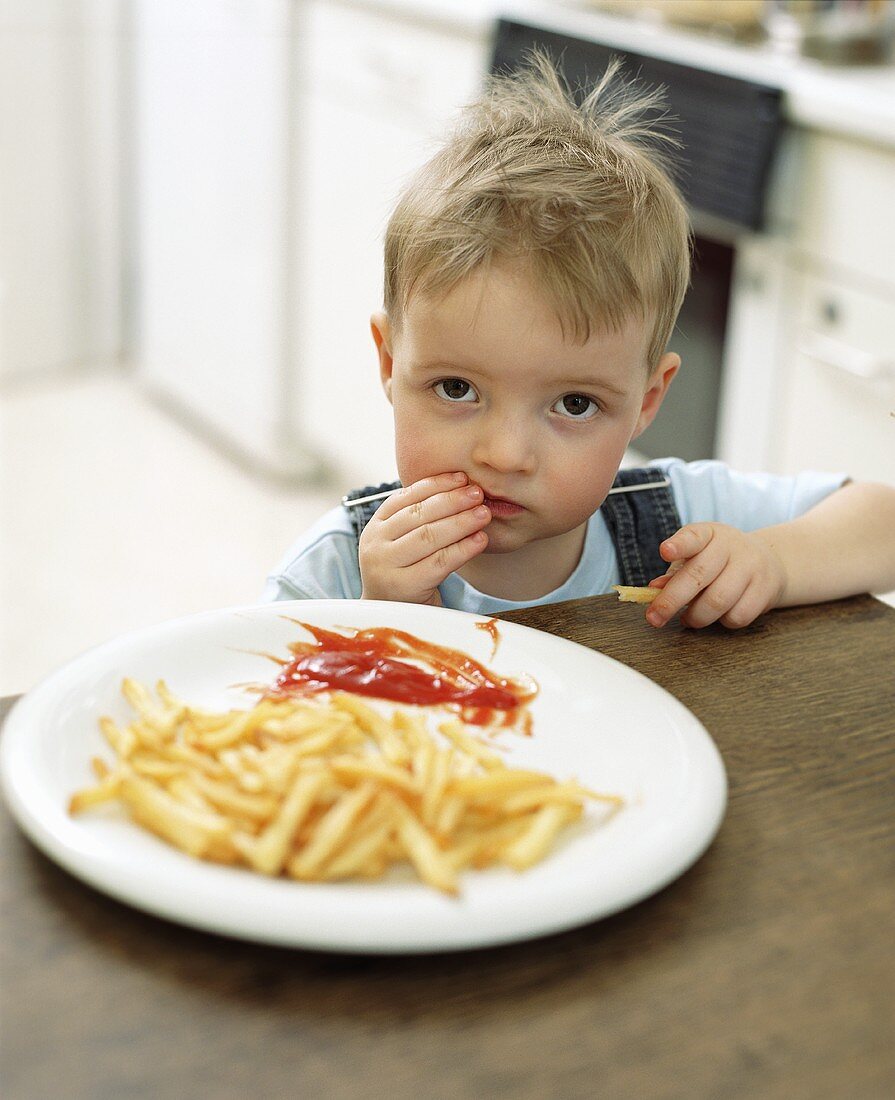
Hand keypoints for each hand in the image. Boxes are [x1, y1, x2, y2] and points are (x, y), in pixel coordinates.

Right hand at [359, 473, 490, 604]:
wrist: (391, 619)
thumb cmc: (406, 576)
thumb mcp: (405, 544)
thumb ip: (421, 519)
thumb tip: (461, 487)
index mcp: (375, 526)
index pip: (406, 497)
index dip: (436, 485)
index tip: (462, 478)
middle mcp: (375, 544)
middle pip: (418, 515)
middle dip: (452, 501)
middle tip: (478, 493)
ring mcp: (385, 566)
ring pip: (428, 536)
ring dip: (460, 522)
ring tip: (484, 514)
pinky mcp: (403, 587)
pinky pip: (439, 563)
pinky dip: (463, 549)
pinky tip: (481, 540)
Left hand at [644, 523, 786, 629]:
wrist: (769, 561)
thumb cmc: (719, 562)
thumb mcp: (696, 558)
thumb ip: (675, 573)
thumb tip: (654, 588)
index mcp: (709, 534)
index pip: (694, 536)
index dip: (679, 545)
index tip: (665, 552)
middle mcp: (732, 546)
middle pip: (699, 575)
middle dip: (671, 600)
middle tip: (653, 618)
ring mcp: (752, 567)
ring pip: (717, 601)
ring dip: (696, 617)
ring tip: (688, 619)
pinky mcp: (766, 590)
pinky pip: (737, 616)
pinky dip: (722, 622)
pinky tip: (718, 616)